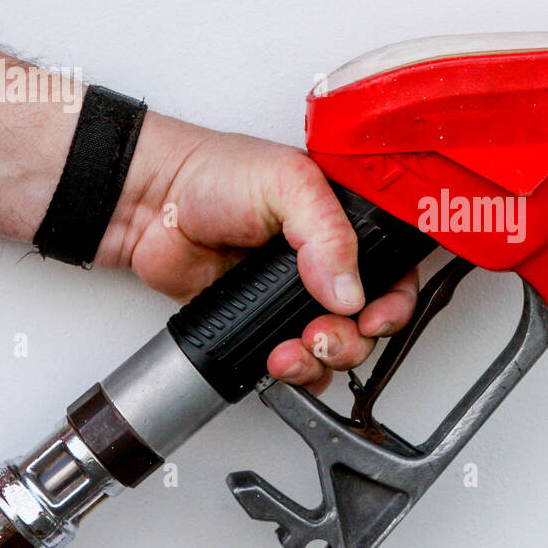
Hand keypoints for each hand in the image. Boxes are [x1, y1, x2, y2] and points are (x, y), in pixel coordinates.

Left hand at [99, 112, 418, 392]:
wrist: (152, 206)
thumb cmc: (215, 174)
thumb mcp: (287, 182)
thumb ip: (328, 231)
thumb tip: (349, 289)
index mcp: (347, 225)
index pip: (396, 272)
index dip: (394, 302)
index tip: (374, 317)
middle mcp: (330, 264)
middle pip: (370, 321)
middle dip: (353, 339)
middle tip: (324, 334)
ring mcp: (298, 298)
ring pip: (338, 350)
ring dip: (322, 360)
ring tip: (294, 349)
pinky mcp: (265, 324)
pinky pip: (300, 365)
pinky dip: (297, 373)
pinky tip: (278, 359)